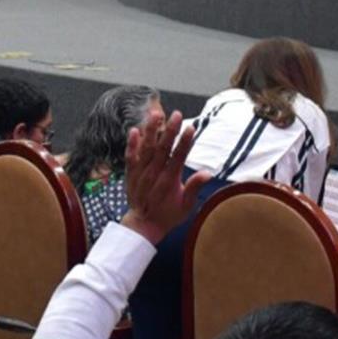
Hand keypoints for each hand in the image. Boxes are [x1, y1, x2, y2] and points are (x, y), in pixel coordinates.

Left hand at [117, 110, 211, 245]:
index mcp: (170, 181)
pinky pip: (130, 156)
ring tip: (156, 114)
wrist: (143, 225)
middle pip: (163, 149)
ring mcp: (141, 173)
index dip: (185, 142)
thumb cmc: (168, 215)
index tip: (191, 128)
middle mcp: (154, 175)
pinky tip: (134, 130)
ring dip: (151, 131)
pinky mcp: (131, 173)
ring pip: (146, 149)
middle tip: (177, 114)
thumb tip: (207, 173)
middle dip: (170, 130)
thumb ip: (194, 188)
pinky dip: (131, 144)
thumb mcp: (186, 206)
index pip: (179, 158)